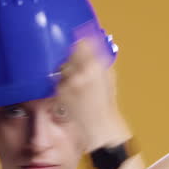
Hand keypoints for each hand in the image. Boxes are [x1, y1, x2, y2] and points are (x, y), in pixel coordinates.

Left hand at [57, 33, 129, 147]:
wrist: (100, 127)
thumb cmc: (106, 104)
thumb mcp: (109, 77)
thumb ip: (100, 58)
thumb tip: (92, 41)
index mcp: (95, 67)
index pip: (82, 43)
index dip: (81, 43)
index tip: (81, 44)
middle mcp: (79, 74)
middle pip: (69, 55)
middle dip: (72, 58)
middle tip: (77, 65)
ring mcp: (67, 84)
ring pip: (61, 68)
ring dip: (66, 71)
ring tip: (76, 81)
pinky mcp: (59, 93)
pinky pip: (58, 81)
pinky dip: (62, 83)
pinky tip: (71, 90)